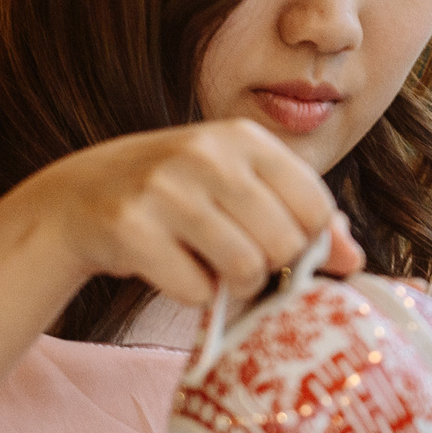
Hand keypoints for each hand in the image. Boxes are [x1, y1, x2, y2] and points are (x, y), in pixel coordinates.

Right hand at [4, 119, 363, 302]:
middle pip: (285, 243)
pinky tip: (171, 268)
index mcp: (244, 137)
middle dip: (270, 268)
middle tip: (239, 262)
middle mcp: (205, 154)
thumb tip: (353, 258)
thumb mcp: (238, 186)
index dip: (309, 243)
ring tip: (210, 269)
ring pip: (244, 269)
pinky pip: (194, 289)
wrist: (78, 198)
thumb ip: (299, 215)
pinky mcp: (130, 228)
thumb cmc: (176, 196)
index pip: (316, 206)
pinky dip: (191, 295)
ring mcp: (164, 189)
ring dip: (233, 287)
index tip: (283, 248)